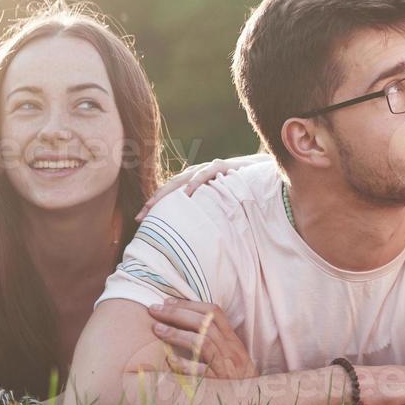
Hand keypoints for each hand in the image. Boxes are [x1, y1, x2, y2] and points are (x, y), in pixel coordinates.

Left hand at [137, 156, 256, 220]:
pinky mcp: (224, 166)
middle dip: (155, 200)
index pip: (171, 192)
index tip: (140, 220)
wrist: (265, 172)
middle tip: (141, 216)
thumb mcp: (221, 204)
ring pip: (183, 178)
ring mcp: (210, 168)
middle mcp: (199, 173)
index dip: (155, 204)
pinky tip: (188, 192)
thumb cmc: (242, 190)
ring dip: (168, 192)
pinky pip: (207, 173)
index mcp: (196, 182)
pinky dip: (196, 181)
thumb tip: (191, 238)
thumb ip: (206, 214)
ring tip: (154, 205)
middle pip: (171, 186)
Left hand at [147, 299, 257, 378]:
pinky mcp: (220, 384)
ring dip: (178, 333)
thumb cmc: (237, 378)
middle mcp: (231, 349)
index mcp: (232, 339)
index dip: (190, 304)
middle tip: (155, 309)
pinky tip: (169, 361)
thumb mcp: (231, 354)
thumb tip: (184, 323)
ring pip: (204, 342)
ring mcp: (226, 366)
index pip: (214, 312)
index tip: (167, 301)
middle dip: (178, 313)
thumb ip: (215, 339)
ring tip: (157, 329)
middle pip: (205, 322)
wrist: (254, 401)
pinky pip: (202, 372)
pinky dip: (185, 364)